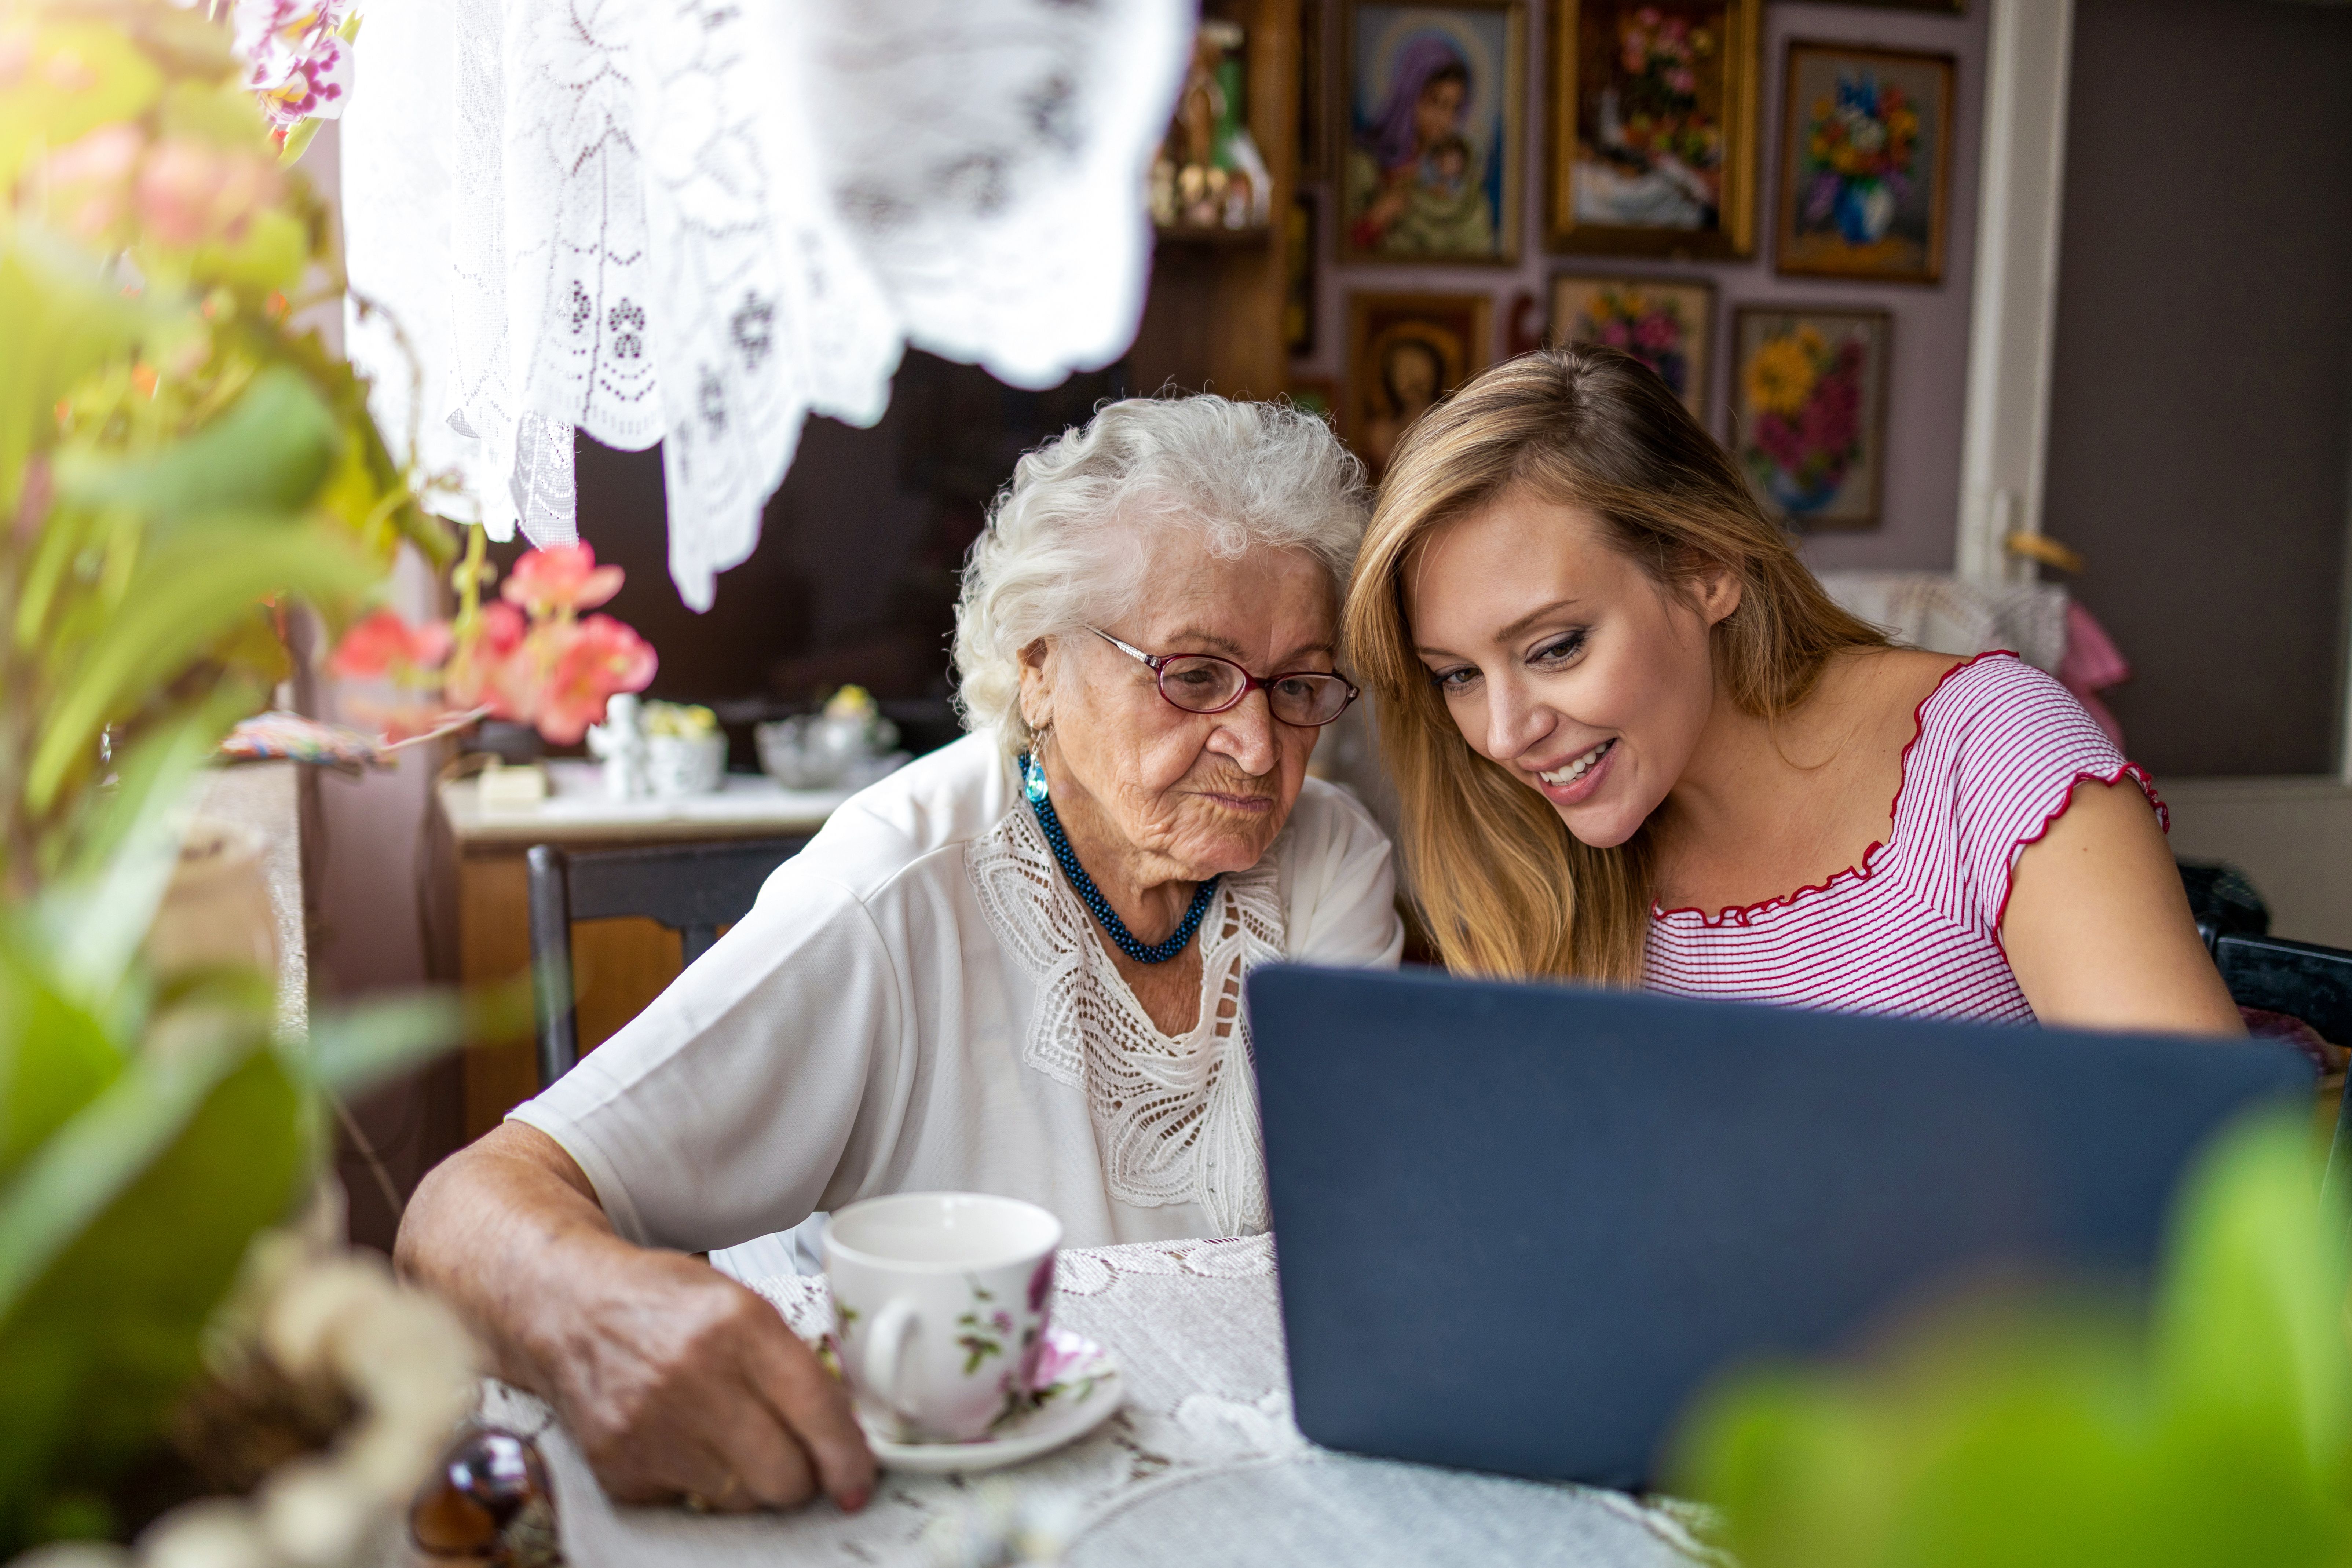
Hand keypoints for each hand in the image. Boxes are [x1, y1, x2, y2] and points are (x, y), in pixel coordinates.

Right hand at [533, 1242, 875, 1512]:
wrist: (569, 1307)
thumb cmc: (661, 1301)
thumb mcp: (743, 1303)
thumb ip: (795, 1362)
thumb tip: (844, 1430)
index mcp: (738, 1324)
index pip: (817, 1409)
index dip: (848, 1456)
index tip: (858, 1479)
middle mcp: (693, 1376)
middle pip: (784, 1474)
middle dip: (803, 1478)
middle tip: (799, 1461)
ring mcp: (651, 1426)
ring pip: (743, 1500)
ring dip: (754, 1483)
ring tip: (738, 1443)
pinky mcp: (620, 1465)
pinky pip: (691, 1502)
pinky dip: (702, 1482)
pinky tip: (688, 1441)